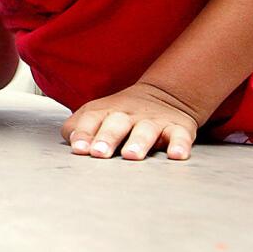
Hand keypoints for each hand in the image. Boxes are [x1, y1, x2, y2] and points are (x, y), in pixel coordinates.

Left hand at [61, 81, 202, 160]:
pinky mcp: (178, 128)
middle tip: (99, 153)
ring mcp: (154, 121)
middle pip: (116, 123)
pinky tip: (177, 155)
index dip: (84, 133)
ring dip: (139, 142)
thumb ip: (77, 129)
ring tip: (131, 155)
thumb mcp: (95, 116)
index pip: (91, 119)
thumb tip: (72, 143)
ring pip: (146, 129)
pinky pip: (180, 135)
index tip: (79, 149)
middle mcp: (129, 115)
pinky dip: (180, 145)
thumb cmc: (119, 116)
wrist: (163, 96)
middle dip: (107, 138)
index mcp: (105, 111)